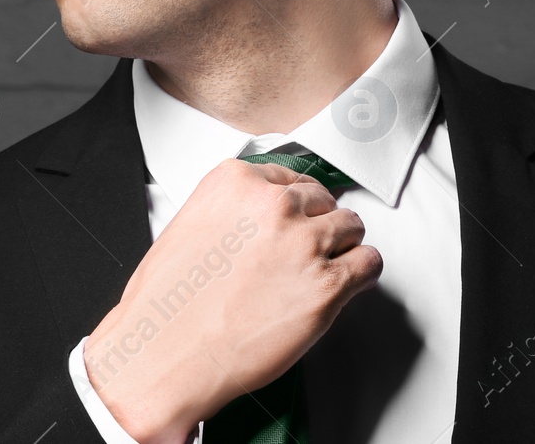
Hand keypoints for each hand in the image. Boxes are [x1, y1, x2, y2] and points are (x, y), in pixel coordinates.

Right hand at [83, 157, 381, 442]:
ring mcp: (303, 243)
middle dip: (317, 225)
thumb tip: (260, 223)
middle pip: (323, 201)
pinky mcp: (326, 285)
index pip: (290, 179)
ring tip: (324, 268)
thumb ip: (232, 213)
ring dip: (342, 248)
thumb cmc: (167, 306)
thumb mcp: (189, 227)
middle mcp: (273, 205)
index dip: (295, 206)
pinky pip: (369, 264)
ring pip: (352, 227)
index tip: (295, 220)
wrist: (165, 355)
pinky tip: (346, 285)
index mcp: (235, 182)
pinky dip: (362, 275)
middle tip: (305, 251)